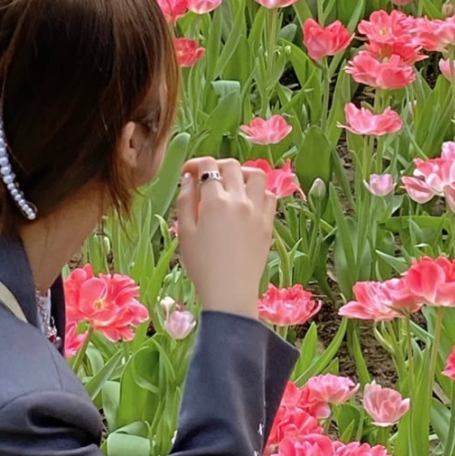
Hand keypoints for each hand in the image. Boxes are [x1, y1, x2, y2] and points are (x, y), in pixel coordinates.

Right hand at [177, 157, 275, 319]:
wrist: (229, 291)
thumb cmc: (201, 265)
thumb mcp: (184, 232)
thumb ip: (185, 201)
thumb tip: (188, 178)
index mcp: (214, 202)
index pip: (207, 167)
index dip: (195, 164)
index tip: (188, 172)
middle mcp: (239, 201)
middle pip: (231, 166)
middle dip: (217, 165)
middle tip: (208, 177)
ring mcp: (257, 211)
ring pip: (256, 175)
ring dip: (243, 173)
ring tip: (232, 184)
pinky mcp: (268, 224)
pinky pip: (269, 196)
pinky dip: (259, 191)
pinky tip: (248, 201)